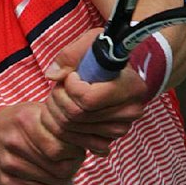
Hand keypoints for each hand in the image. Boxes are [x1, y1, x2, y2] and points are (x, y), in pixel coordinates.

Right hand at [0, 103, 86, 184]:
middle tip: (76, 163)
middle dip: (74, 167)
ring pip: (52, 181)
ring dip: (67, 180)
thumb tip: (92, 137)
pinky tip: (59, 183)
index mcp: (25, 120)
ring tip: (68, 173)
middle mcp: (14, 142)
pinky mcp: (6, 181)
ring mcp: (8, 164)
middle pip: (59, 166)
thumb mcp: (33, 111)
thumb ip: (58, 119)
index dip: (76, 151)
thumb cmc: (17, 124)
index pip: (62, 146)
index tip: (79, 148)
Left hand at [41, 29, 147, 156]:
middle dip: (59, 99)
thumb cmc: (105, 56)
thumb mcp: (91, 43)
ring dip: (58, 112)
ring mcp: (121, 129)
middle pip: (77, 115)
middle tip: (60, 87)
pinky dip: (64, 128)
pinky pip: (76, 141)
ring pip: (72, 128)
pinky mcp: (109, 140)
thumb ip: (70, 55)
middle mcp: (131, 111)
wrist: (117, 74)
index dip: (71, 87)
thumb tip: (53, 76)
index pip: (88, 99)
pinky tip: (66, 113)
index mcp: (132, 87)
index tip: (72, 75)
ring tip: (63, 97)